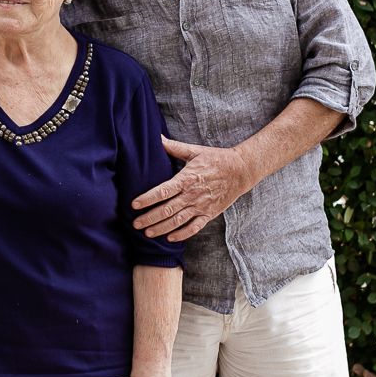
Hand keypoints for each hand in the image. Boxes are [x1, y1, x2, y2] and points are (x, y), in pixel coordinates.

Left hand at [133, 136, 256, 240]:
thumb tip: (158, 138)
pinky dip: (183, 234)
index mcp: (187, 179)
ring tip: (148, 234)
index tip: (134, 204)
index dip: (147, 198)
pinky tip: (170, 238)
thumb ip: (175, 147)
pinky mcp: (209, 214)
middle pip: (167, 210)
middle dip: (149, 218)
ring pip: (178, 221)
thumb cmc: (216, 159)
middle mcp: (192, 195)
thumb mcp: (195, 151)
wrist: (241, 171)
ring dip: (162, 228)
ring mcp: (201, 206)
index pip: (163, 191)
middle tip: (135, 224)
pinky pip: (195, 227)